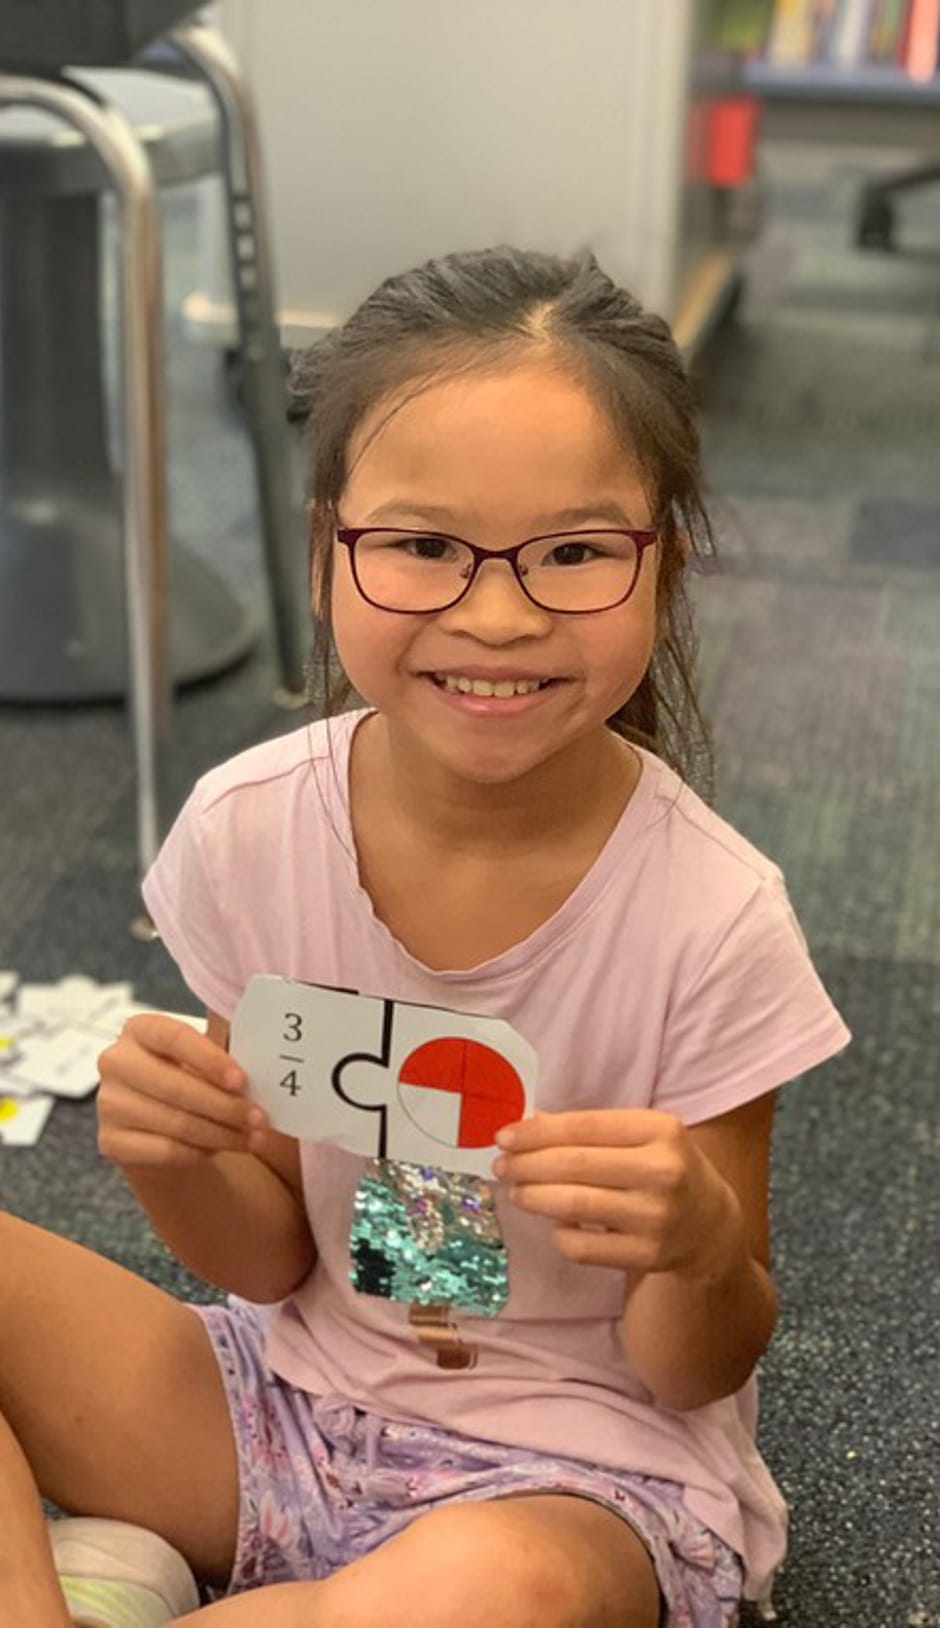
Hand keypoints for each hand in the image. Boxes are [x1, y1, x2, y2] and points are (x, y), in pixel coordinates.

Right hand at [97, 1013, 268, 1170]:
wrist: (158, 1122)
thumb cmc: (188, 1079)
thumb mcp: (202, 1062)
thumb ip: (222, 1062)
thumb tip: (263, 1076)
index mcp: (140, 1029)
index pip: (174, 1037)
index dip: (210, 1060)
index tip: (241, 1081)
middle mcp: (117, 1062)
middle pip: (176, 1086)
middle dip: (225, 1106)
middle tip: (260, 1118)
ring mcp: (109, 1104)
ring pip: (176, 1123)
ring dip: (222, 1133)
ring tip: (253, 1137)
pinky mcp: (111, 1141)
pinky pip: (165, 1151)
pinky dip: (200, 1152)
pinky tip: (221, 1148)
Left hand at [492, 1108, 736, 1278]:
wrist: (710, 1225)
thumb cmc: (663, 1168)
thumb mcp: (640, 1137)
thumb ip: (588, 1129)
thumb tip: (526, 1125)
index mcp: (660, 1130)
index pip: (584, 1127)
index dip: (537, 1132)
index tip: (503, 1137)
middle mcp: (662, 1171)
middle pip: (574, 1165)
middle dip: (526, 1165)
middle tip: (501, 1166)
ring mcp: (656, 1217)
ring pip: (573, 1205)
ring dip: (533, 1197)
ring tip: (517, 1191)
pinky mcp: (647, 1255)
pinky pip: (582, 1247)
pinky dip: (559, 1233)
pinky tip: (556, 1222)